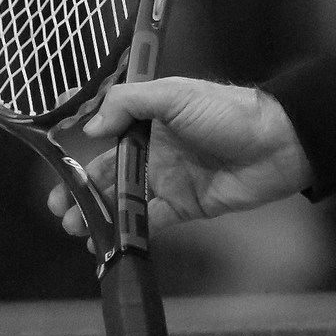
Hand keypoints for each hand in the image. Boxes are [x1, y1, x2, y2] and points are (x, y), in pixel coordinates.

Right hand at [48, 77, 313, 239]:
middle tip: (59, 207)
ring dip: (99, 213)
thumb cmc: (229, 111)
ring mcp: (171, 179)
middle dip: (82, 189)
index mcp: (151, 119)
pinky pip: (152, 220)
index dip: (81, 149)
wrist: (279, 143)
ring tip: (75, 226)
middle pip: (110, 172)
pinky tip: (106, 241)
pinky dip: (128, 230)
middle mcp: (157, 150)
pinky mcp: (188, 206)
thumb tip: (90, 129)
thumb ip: (129, 104)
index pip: (107, 133)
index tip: (57, 164)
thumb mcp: (175, 94)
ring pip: (125, 199)